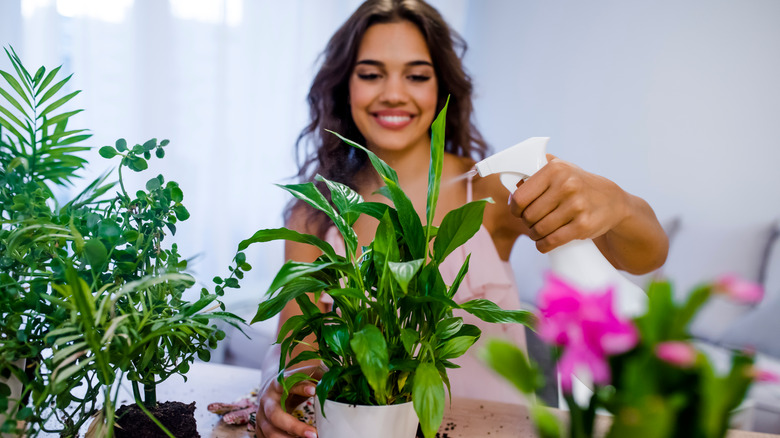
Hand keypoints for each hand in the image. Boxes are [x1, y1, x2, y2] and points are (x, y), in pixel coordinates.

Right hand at [255, 365, 321, 437]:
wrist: (273, 389)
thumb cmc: (292, 382)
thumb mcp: (302, 375)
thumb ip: (317, 376)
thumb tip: (334, 380)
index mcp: (277, 384)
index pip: (287, 385)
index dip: (300, 387)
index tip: (314, 390)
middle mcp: (267, 401)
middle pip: (275, 415)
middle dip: (294, 427)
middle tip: (313, 434)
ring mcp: (262, 416)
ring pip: (270, 432)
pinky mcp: (261, 428)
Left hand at [509, 155, 627, 252]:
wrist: (612, 201)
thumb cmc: (579, 185)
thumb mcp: (561, 169)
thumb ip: (537, 170)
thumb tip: (513, 183)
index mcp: (555, 169)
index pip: (520, 197)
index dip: (515, 208)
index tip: (517, 212)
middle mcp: (566, 185)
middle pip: (529, 216)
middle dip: (527, 223)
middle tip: (531, 222)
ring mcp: (576, 206)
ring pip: (539, 230)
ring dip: (534, 235)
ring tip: (538, 232)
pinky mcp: (583, 225)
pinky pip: (552, 241)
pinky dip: (543, 245)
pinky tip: (543, 243)